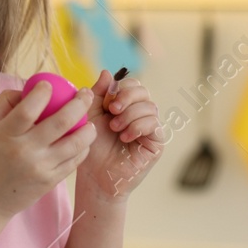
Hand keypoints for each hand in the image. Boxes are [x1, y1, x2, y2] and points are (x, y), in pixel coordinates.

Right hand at [0, 80, 96, 219]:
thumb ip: (7, 102)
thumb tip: (32, 86)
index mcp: (6, 134)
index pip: (28, 109)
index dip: (42, 92)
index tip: (49, 84)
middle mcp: (24, 150)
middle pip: (60, 122)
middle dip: (79, 103)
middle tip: (86, 93)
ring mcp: (40, 167)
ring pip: (75, 143)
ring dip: (88, 128)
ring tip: (90, 121)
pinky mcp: (51, 181)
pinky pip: (75, 160)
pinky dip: (83, 147)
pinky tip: (83, 140)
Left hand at [75, 70, 163, 200]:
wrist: (95, 176)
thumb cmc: (91, 147)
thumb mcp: (90, 115)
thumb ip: (97, 93)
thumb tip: (107, 72)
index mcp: (127, 105)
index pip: (133, 84)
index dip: (120, 88)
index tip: (105, 103)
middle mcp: (141, 114)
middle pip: (144, 91)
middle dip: (127, 97)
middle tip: (112, 110)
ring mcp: (151, 128)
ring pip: (150, 106)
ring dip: (129, 115)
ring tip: (115, 128)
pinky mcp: (157, 142)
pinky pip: (154, 124)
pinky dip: (137, 126)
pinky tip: (124, 137)